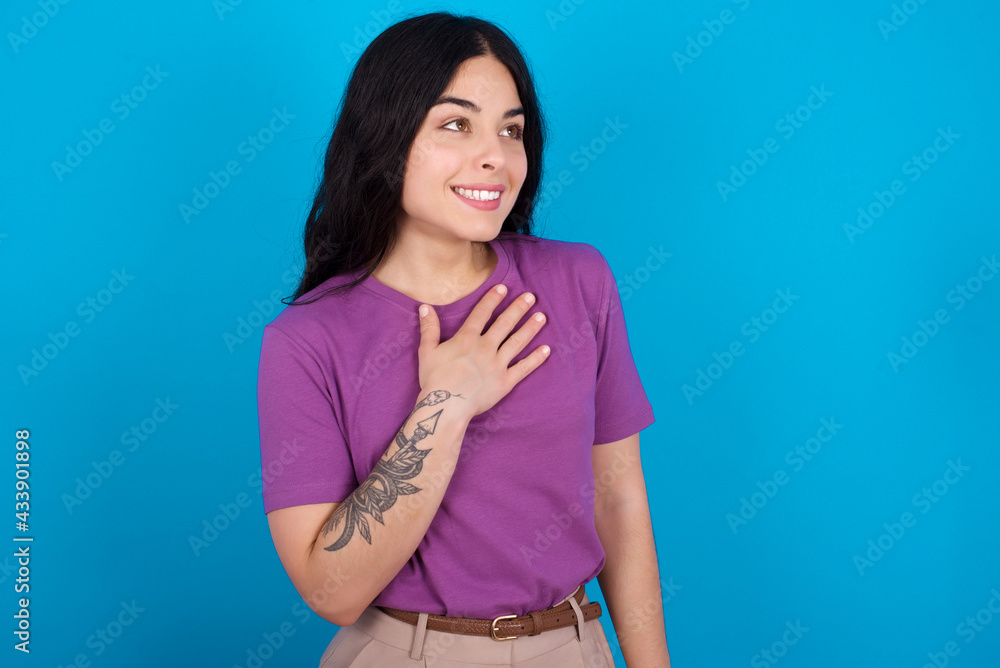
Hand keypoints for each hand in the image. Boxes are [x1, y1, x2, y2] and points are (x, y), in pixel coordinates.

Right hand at [417, 284, 548, 418]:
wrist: (446, 406)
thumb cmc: (434, 380)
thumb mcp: (427, 351)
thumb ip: (429, 328)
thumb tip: (425, 306)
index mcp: (467, 339)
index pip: (482, 313)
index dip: (492, 299)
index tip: (504, 288)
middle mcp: (485, 347)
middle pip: (505, 324)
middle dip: (518, 309)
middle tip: (531, 297)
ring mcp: (497, 364)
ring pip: (517, 342)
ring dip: (530, 328)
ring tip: (542, 317)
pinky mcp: (505, 381)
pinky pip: (524, 368)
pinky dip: (536, 359)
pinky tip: (546, 349)